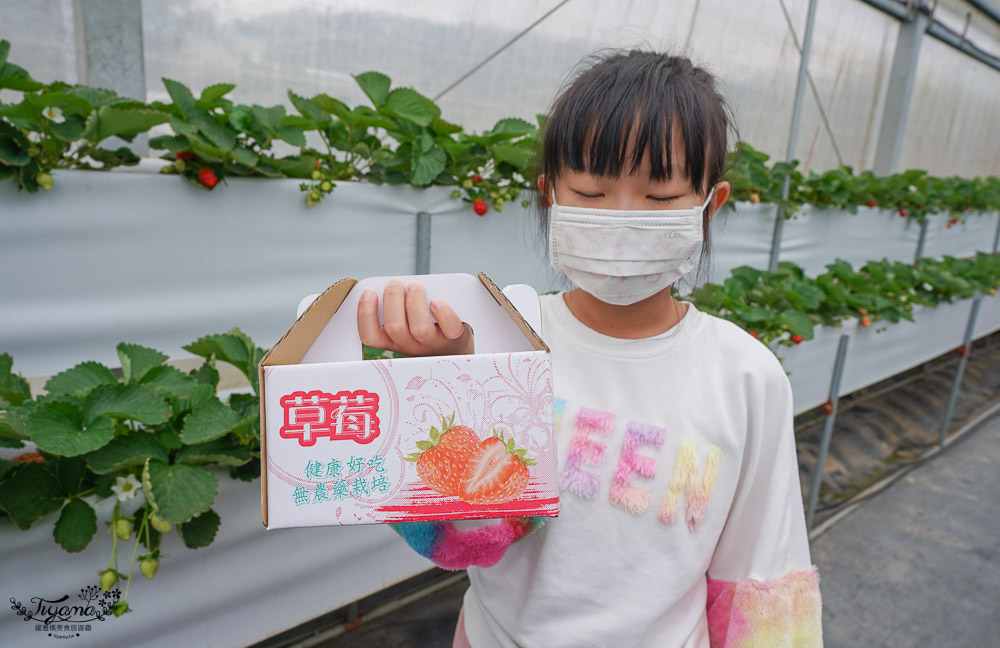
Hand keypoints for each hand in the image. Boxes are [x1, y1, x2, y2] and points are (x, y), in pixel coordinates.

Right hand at [357, 279, 474, 355]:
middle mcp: (411, 346)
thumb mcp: (405, 326)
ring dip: (415, 302)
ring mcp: (433, 343)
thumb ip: (395, 308)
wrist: (456, 349)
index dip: (365, 314)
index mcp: (393, 341)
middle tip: (395, 283)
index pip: (370, 336)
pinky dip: (443, 312)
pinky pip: (449, 327)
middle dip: (392, 299)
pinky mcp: (455, 337)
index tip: (369, 292)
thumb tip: (389, 284)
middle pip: (394, 327)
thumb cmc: (426, 330)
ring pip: (419, 328)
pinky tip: (436, 301)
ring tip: (415, 285)